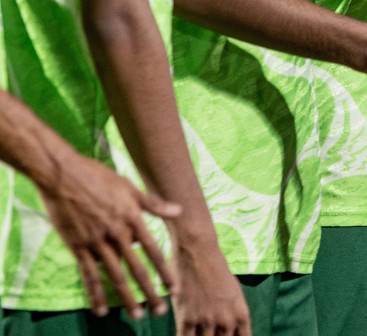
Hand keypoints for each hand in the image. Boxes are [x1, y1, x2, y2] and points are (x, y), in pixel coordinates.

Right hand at [35, 152, 179, 318]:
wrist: (63, 175)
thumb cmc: (99, 178)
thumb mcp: (130, 187)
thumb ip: (154, 204)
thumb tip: (180, 211)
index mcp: (132, 218)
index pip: (154, 250)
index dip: (165, 270)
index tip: (174, 288)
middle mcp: (117, 233)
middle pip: (137, 268)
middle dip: (150, 291)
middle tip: (160, 311)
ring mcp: (96, 241)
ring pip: (115, 275)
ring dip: (127, 297)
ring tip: (137, 315)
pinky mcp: (77, 246)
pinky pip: (88, 275)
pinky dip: (95, 293)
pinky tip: (101, 310)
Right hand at [170, 233, 249, 335]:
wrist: (199, 252)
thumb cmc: (216, 270)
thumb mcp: (234, 293)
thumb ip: (233, 316)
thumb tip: (228, 332)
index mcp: (241, 314)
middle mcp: (227, 320)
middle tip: (208, 333)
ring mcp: (207, 321)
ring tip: (196, 330)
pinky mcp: (187, 319)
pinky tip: (185, 332)